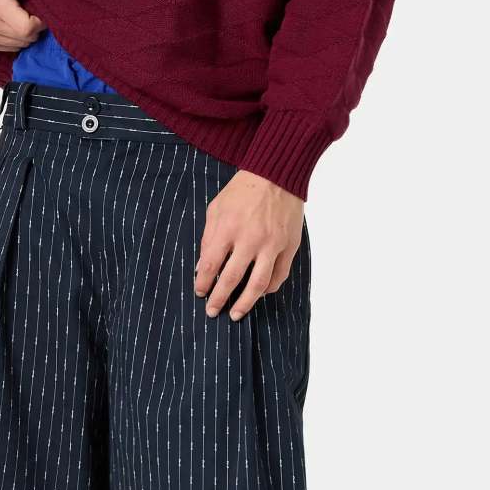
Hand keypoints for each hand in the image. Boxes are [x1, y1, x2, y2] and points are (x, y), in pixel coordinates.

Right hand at [0, 0, 46, 51]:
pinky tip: (8, 22)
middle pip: (24, 39)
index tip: (38, 10)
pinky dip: (13, 38)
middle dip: (33, 27)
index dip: (39, 22)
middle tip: (28, 10)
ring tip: (17, 15)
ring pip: (18, 46)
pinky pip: (8, 48)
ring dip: (23, 33)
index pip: (27, 28)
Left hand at [194, 170, 304, 320]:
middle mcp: (250, 239)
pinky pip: (279, 275)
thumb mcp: (216, 209)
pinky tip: (259, 294)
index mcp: (228, 228)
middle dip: (219, 299)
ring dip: (245, 303)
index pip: (211, 265)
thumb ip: (208, 238)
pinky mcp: (289, 246)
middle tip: (213, 312)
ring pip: (258, 284)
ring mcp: (272, 244)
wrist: (276, 175)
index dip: (203, 283)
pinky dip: (268, 289)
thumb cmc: (243, 191)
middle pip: (232, 279)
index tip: (200, 292)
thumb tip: (203, 267)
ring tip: (236, 314)